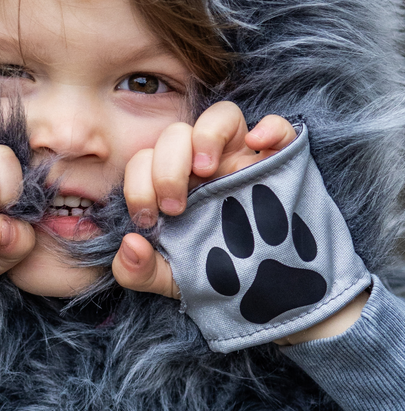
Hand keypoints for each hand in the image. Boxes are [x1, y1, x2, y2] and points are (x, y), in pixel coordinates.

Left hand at [112, 102, 295, 297]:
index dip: (138, 184)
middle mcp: (205, 166)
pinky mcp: (280, 163)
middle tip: (175, 207)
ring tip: (207, 171)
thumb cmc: (214, 277)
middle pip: (176, 134)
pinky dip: (270, 127)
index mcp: (175, 184)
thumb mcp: (170, 280)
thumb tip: (130, 244)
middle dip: (166, 169)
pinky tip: (258, 145)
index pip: (145, 160)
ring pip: (221, 116)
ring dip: (206, 137)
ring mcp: (244, 160)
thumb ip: (137, 271)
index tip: (150, 220)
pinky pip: (279, 128)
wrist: (268, 294)